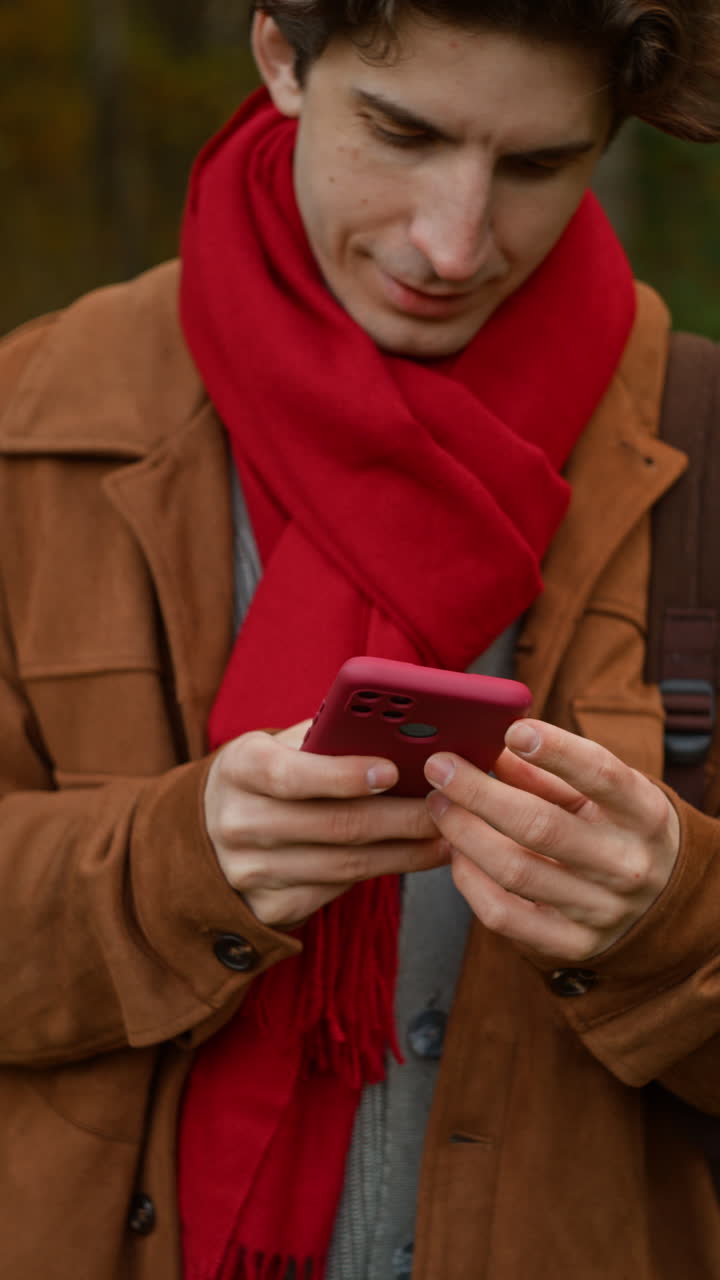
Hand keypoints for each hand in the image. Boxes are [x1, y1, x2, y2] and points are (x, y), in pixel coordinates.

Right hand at [205, 722, 446, 927]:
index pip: (291, 775)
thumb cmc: (269, 775)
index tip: (392, 770)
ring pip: (344, 865)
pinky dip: (381, 872)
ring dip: (404, 852)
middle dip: (399, 817)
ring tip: (445, 836)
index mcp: (240, 768)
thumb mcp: (281, 746)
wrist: (211, 832)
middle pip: (333, 825)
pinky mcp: (267, 907)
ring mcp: (249, 871)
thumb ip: (329, 738)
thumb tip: (402, 735)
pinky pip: (336, 890)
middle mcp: (237, 822)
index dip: (343, 775)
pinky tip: (413, 857)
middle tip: (445, 807)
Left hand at [424, 719, 679, 963]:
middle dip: (479, 793)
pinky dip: (470, 881)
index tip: (512, 730)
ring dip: (464, 833)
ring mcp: (601, 910)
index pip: (601, 776)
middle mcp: (627, 864)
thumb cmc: (618, 827)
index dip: (557, 751)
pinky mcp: (573, 944)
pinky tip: (456, 853)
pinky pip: (504, 916)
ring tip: (438, 805)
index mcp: (644, 814)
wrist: (661, 899)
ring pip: (515, 871)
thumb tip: (492, 747)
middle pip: (541, 826)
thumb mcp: (600, 793)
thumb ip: (548, 772)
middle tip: (439, 768)